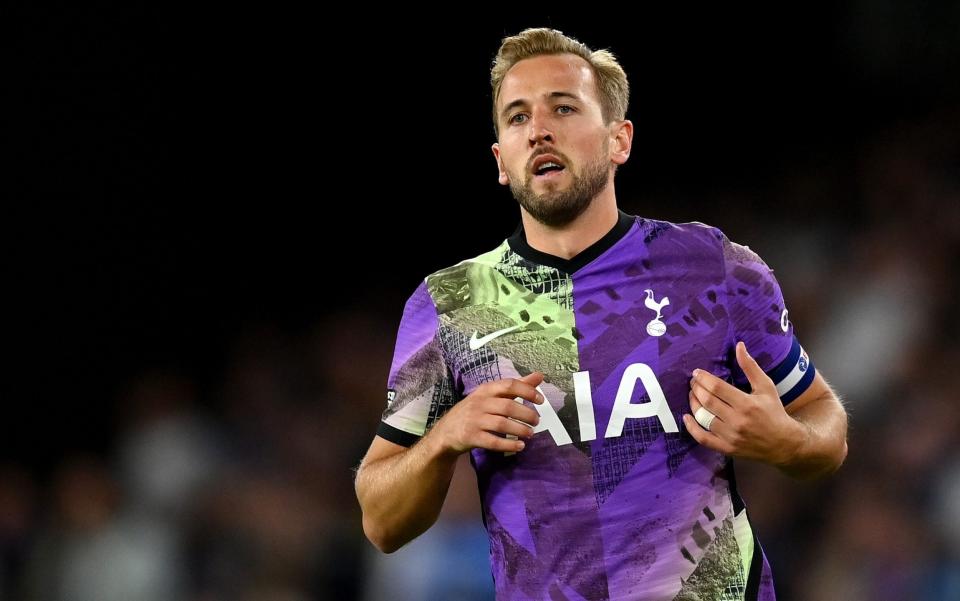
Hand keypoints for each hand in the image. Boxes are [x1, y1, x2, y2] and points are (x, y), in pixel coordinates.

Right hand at [429, 372, 544, 454]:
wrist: (446, 432)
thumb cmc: (474, 411)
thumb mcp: (491, 396)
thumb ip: (515, 387)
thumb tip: (539, 376)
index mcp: (486, 390)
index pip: (509, 385)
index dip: (527, 391)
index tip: (541, 400)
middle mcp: (480, 403)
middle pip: (508, 406)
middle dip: (526, 414)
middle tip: (536, 421)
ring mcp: (474, 420)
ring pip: (502, 424)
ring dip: (520, 429)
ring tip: (530, 434)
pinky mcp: (472, 437)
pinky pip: (493, 441)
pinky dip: (509, 444)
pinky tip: (520, 446)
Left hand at [683, 342, 804, 465]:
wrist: (784, 443)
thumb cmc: (774, 412)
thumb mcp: (766, 387)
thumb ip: (750, 367)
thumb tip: (739, 346)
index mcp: (746, 404)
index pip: (717, 388)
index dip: (703, 378)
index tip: (697, 373)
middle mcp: (737, 420)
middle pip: (707, 401)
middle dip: (696, 389)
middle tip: (693, 382)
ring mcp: (730, 436)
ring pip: (703, 418)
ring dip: (693, 404)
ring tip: (692, 394)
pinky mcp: (726, 448)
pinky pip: (703, 438)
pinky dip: (691, 428)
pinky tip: (686, 417)